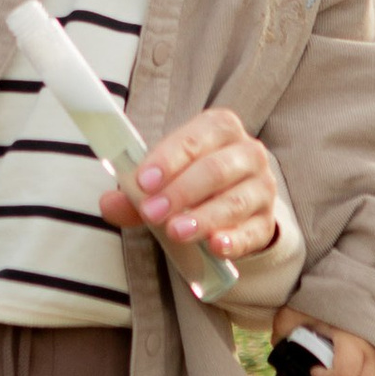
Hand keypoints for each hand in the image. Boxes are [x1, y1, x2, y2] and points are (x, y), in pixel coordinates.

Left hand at [98, 110, 280, 264]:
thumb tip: (107, 204)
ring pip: (236, 201)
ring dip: (204, 217)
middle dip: (182, 191)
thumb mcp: (162, 179)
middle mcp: (248, 153)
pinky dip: (234, 239)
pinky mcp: (267, 223)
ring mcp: (262, 189)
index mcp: (221, 129)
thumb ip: (134, 192)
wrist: (232, 202)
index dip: (170, 158)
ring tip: (176, 231)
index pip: (197, 137)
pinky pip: (253, 231)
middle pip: (217, 169)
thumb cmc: (190, 180)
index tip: (144, 182)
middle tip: (152, 212)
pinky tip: (215, 247)